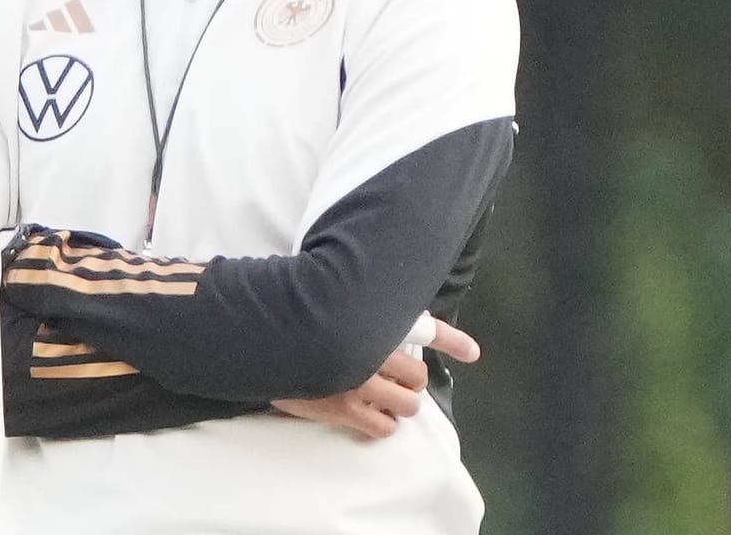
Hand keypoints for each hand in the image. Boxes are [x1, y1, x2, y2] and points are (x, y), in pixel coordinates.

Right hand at [270, 319, 481, 439]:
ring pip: (408, 405)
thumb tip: (383, 315)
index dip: (452, 340)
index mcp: (370, 324)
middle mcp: (370, 352)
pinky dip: (382, 423)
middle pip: (417, 376)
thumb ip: (358, 308)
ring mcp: (359, 382)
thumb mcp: (326, 303)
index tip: (472, 351)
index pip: (423, 328)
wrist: (258, 345)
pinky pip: (383, 427)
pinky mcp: (344, 408)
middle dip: (408, 379)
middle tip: (390, 376)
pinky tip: (369, 415)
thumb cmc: (295, 321)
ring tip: (380, 397)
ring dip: (398, 403)